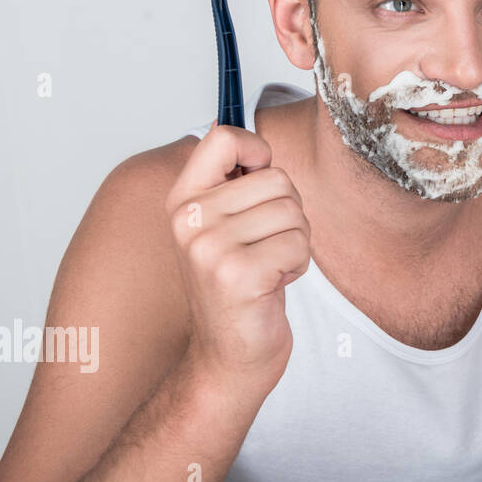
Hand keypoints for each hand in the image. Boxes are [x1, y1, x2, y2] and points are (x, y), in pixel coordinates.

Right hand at [165, 122, 310, 389]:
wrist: (231, 355)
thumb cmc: (239, 284)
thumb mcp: (223, 225)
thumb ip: (230, 180)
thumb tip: (237, 126)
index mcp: (183, 199)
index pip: (224, 138)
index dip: (257, 152)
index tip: (260, 180)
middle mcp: (189, 219)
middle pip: (277, 178)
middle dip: (289, 212)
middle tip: (265, 246)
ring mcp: (209, 247)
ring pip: (293, 212)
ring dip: (294, 242)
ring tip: (267, 266)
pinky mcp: (237, 274)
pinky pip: (298, 244)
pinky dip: (298, 265)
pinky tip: (271, 285)